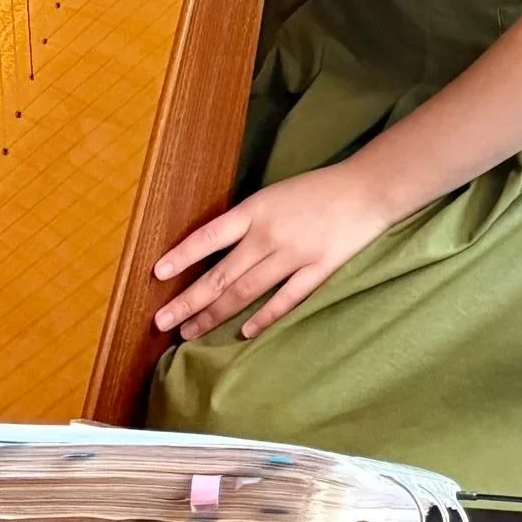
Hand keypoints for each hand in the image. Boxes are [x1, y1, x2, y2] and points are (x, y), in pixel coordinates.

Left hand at [151, 162, 394, 342]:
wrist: (366, 188)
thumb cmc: (316, 189)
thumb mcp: (272, 195)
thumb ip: (245, 222)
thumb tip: (212, 249)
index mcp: (255, 211)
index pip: (209, 237)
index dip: (182, 256)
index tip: (156, 273)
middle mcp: (268, 236)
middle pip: (221, 275)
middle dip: (188, 301)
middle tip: (161, 322)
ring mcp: (294, 256)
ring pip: (245, 292)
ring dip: (214, 315)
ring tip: (189, 333)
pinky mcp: (318, 270)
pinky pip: (286, 299)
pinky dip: (263, 317)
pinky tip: (243, 333)